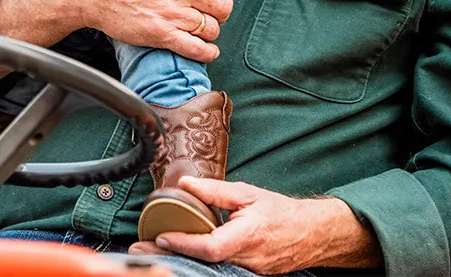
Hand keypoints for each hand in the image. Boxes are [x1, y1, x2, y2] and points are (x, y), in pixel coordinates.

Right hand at [67, 0, 231, 62]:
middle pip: (223, 5)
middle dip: (220, 10)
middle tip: (211, 11)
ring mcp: (173, 11)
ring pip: (211, 28)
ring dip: (211, 30)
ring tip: (203, 28)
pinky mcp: (161, 33)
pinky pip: (196, 48)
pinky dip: (207, 53)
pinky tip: (207, 50)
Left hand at [128, 180, 380, 272]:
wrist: (310, 235)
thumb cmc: (280, 212)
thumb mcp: (249, 194)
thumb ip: (217, 191)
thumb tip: (185, 184)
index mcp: (248, 236)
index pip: (211, 246)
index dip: (185, 243)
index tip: (161, 236)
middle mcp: (247, 259)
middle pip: (202, 262)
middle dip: (169, 255)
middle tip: (140, 248)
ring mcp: (247, 272)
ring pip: (207, 270)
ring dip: (178, 261)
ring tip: (151, 250)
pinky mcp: (246, 276)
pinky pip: (216, 271)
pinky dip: (195, 264)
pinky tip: (176, 257)